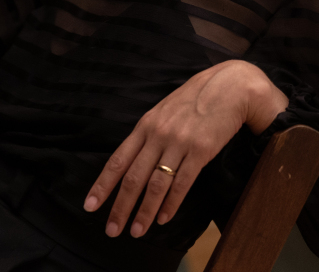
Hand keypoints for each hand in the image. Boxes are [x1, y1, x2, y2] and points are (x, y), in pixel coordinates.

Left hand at [83, 60, 288, 238]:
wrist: (229, 87)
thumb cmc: (195, 99)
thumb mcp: (164, 112)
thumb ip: (148, 135)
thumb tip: (133, 162)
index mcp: (145, 126)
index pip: (117, 160)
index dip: (102, 185)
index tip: (89, 205)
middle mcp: (157, 135)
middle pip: (133, 177)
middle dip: (120, 207)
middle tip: (112, 230)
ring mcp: (178, 143)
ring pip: (156, 184)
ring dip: (145, 211)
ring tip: (136, 231)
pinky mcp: (200, 151)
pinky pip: (182, 183)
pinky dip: (171, 204)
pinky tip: (163, 218)